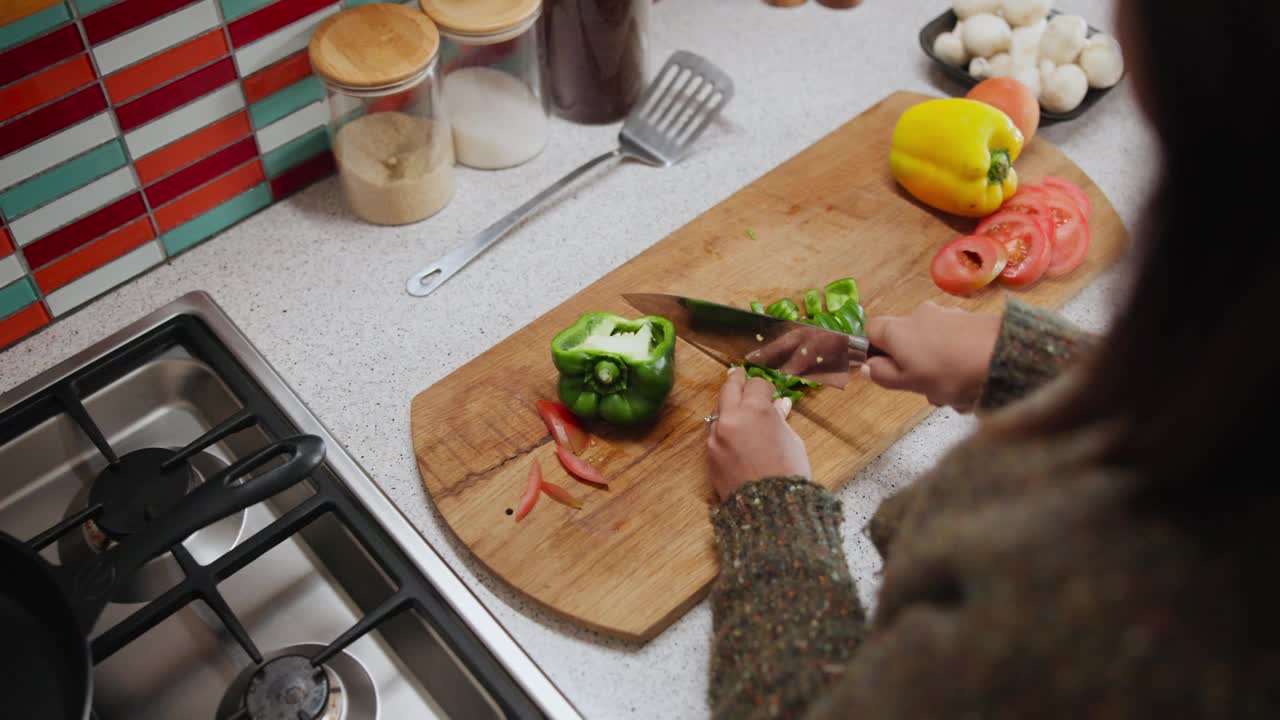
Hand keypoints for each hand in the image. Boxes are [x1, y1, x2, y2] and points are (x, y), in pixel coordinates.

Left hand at [707, 367, 811, 499]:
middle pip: (730, 387)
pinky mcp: (709, 452)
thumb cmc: (789, 474)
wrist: (769, 509)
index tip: (769, 389)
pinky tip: (731, 427)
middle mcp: (732, 417)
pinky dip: (723, 425)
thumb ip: (780, 419)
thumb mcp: (791, 441)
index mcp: (756, 409)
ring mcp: (717, 434)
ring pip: (718, 408)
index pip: (757, 383)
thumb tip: (780, 405)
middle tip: (739, 374)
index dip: (765, 385)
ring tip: (735, 401)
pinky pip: (714, 430)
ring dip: (727, 403)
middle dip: (737, 380)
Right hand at [862, 302, 1000, 411]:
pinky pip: (955, 342)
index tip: (886, 368)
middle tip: (925, 387)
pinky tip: (972, 378)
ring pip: (931, 343)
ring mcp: (946, 315)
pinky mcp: (970, 319)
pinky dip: (958, 358)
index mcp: (897, 329)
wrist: (1003, 355)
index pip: (871, 330)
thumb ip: (884, 375)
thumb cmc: (950, 373)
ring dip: (938, 365)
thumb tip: (868, 366)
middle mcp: (918, 315)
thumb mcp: (910, 383)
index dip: (874, 350)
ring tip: (955, 389)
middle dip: (912, 363)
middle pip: (905, 339)